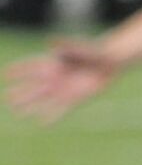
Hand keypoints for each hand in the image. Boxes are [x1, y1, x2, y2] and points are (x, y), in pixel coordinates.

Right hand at [4, 39, 119, 123]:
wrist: (109, 62)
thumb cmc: (92, 51)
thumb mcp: (78, 47)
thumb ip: (65, 46)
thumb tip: (50, 41)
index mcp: (53, 63)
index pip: (31, 66)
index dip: (18, 70)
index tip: (5, 74)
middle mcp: (55, 78)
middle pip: (34, 86)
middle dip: (20, 92)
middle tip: (6, 98)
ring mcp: (63, 89)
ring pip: (43, 99)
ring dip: (30, 106)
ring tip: (18, 112)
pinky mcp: (74, 98)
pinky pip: (60, 109)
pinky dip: (52, 116)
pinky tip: (43, 123)